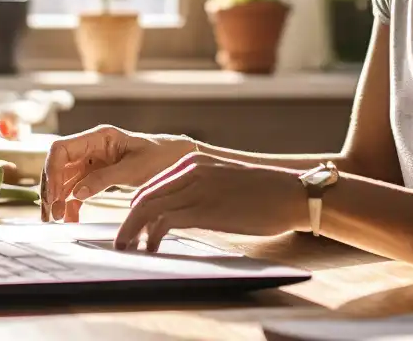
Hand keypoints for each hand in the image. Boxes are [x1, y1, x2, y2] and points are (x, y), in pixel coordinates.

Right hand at [40, 125, 194, 222]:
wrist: (178, 161)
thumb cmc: (160, 158)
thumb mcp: (134, 169)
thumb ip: (104, 179)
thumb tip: (76, 193)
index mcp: (98, 137)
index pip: (60, 149)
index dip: (52, 172)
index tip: (54, 197)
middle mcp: (91, 147)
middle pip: (58, 166)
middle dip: (52, 190)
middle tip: (52, 215)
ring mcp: (92, 161)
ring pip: (64, 180)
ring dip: (58, 200)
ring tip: (58, 220)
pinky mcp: (97, 175)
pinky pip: (77, 189)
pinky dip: (72, 204)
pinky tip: (71, 218)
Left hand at [115, 152, 307, 251]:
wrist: (291, 193)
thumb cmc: (263, 193)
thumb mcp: (224, 182)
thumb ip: (199, 190)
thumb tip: (180, 214)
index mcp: (193, 163)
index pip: (151, 186)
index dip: (137, 210)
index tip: (132, 228)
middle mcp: (190, 171)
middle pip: (144, 196)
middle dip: (128, 222)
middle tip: (121, 243)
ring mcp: (196, 188)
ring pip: (148, 208)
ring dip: (133, 231)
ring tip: (129, 249)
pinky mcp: (204, 208)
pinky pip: (165, 221)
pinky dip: (151, 236)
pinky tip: (152, 248)